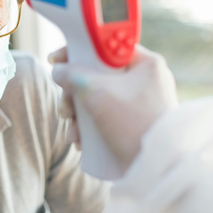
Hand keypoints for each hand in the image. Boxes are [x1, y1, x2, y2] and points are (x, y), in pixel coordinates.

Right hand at [50, 45, 177, 167]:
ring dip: (78, 115)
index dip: (78, 50)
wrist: (157, 167)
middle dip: (74, 93)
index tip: (55, 60)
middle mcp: (147, 80)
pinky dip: (91, 127)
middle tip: (65, 108)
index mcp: (146, 63)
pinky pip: (108, 117)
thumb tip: (58, 70)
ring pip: (99, 98)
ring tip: (73, 133)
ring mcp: (143, 103)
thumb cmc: (132, 125)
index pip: (106, 45)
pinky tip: (81, 142)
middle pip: (99, 74)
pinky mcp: (136, 124)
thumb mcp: (97, 94)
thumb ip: (73, 75)